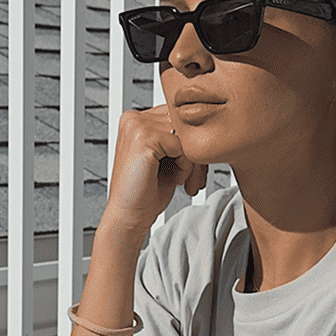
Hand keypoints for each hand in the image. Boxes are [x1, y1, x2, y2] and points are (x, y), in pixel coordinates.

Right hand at [103, 103, 207, 233]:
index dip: (188, 144)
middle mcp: (133, 118)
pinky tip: (176, 180)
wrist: (129, 217)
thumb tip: (206, 125)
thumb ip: (178, 139)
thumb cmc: (147, 192)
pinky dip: (186, 166)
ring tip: (182, 181)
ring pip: (184, 134)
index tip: (193, 170)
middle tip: (194, 179)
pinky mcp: (144, 139)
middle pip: (182, 124)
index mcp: (135, 120)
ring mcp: (137, 126)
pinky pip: (182, 145)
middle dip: (194, 153)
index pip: (175, 118)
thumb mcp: (166, 159)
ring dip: (191, 162)